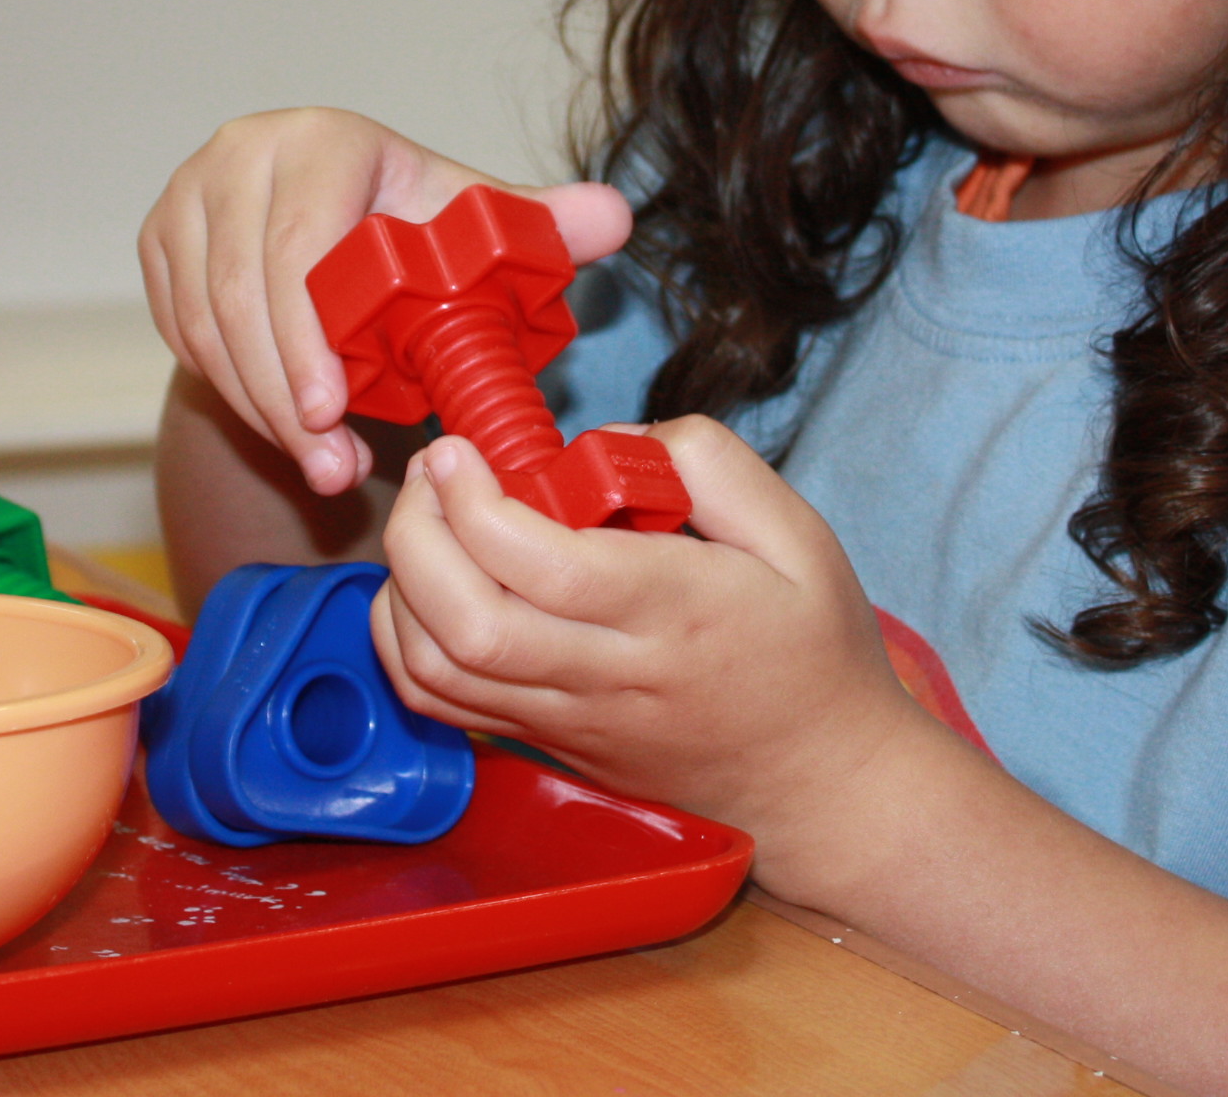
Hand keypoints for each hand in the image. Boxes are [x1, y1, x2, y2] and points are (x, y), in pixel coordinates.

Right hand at [137, 109, 630, 496]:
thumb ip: (545, 223)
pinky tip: (286, 433)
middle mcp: (239, 155)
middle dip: (286, 399)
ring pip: (205, 327)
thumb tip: (614, 215)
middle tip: (332, 467)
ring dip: (259, 411)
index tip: (335, 412)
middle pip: (243, 295)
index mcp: (320, 139)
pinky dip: (230, 395)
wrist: (332, 231)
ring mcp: (187, 199)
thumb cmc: (411, 225)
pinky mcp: (158, 246)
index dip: (308, 334)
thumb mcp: (476, 222)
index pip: (298, 241)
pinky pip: (182, 337)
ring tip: (322, 466)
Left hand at [369, 415, 937, 883]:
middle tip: (432, 474)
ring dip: (402, 586)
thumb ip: (709, 465)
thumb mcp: (799, 534)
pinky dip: (405, 643)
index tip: (461, 450)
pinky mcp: (545, 744)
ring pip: (439, 669)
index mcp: (676, 612)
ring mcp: (569, 720)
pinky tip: (426, 588)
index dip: (476, 503)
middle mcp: (611, 675)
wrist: (824, 785)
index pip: (544, 567)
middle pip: (469, 622)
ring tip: (428, 521)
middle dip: (418, 534)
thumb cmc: (814, 652)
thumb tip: (605, 443)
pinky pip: (442, 706)